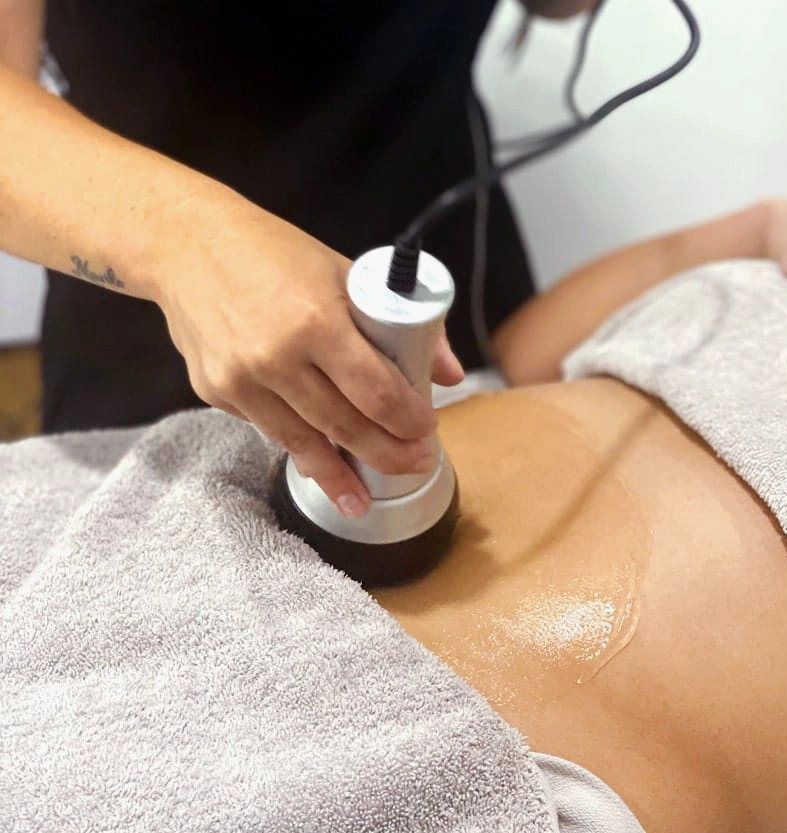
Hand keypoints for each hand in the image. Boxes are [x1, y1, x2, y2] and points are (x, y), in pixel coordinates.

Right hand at [153, 194, 463, 518]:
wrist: (185, 244)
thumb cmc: (272, 252)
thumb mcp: (343, 271)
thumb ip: (402, 321)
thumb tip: (448, 373)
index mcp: (317, 321)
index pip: (377, 392)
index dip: (408, 421)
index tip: (426, 431)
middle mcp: (276, 357)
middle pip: (345, 427)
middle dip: (387, 455)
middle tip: (413, 465)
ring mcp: (241, 380)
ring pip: (303, 444)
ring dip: (339, 475)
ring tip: (363, 499)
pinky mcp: (216, 392)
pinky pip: (268, 428)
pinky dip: (296, 446)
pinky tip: (317, 463)